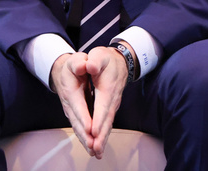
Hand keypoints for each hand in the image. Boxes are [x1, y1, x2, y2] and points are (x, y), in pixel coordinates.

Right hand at [50, 52, 94, 154]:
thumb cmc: (73, 65)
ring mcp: (72, 111)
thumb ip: (79, 63)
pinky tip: (93, 149)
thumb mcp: (76, 59)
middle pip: (77, 121)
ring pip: (78, 128)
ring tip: (95, 152)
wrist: (64, 71)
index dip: (83, 116)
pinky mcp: (76, 116)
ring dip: (86, 140)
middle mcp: (69, 103)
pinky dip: (86, 139)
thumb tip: (83, 66)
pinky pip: (81, 129)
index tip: (89, 128)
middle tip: (94, 146)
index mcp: (70, 89)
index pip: (77, 104)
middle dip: (85, 135)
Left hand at [83, 44, 129, 158]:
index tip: (94, 131)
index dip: (99, 118)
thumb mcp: (99, 55)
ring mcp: (112, 105)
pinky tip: (98, 147)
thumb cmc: (105, 59)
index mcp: (107, 87)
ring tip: (96, 152)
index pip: (103, 105)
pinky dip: (103, 136)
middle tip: (95, 149)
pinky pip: (106, 124)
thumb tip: (88, 66)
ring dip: (102, 139)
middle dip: (101, 135)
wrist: (119, 62)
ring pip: (107, 124)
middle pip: (107, 119)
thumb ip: (94, 61)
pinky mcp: (110, 109)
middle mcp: (112, 99)